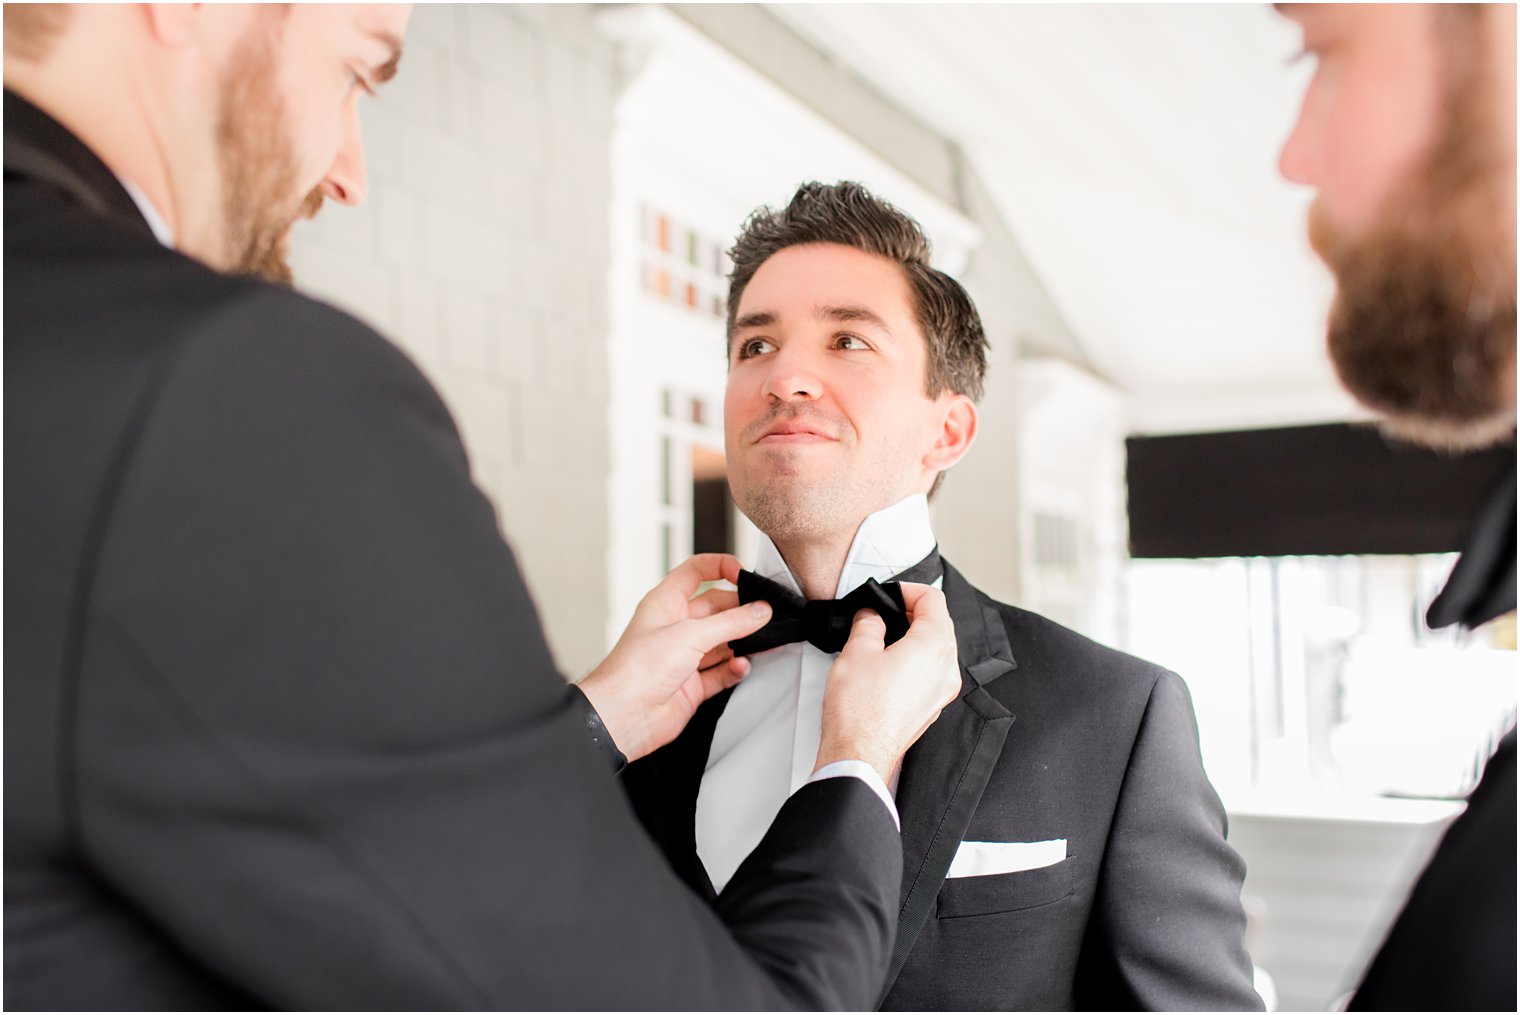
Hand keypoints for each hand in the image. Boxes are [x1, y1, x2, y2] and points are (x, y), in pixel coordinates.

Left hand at [579, 554, 771, 762]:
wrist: (623, 716)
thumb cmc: (636, 669)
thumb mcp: (690, 635)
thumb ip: (730, 623)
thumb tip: (759, 611)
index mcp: (665, 604)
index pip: (695, 572)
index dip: (719, 567)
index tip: (744, 573)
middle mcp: (674, 628)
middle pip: (716, 609)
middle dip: (740, 610)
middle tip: (764, 614)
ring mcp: (683, 657)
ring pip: (722, 642)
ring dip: (742, 642)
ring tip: (762, 641)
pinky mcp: (691, 685)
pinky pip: (721, 672)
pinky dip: (734, 669)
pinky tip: (741, 667)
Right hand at [814, 583, 960, 783]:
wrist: (860, 754)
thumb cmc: (860, 709)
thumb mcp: (857, 650)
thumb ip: (868, 623)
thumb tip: (871, 616)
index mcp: (934, 646)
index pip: (934, 600)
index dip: (910, 590)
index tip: (889, 593)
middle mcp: (947, 668)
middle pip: (940, 624)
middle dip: (913, 612)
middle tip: (884, 612)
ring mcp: (943, 690)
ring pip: (938, 649)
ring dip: (915, 636)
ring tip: (883, 636)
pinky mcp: (932, 707)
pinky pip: (931, 672)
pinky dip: (916, 659)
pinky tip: (888, 663)